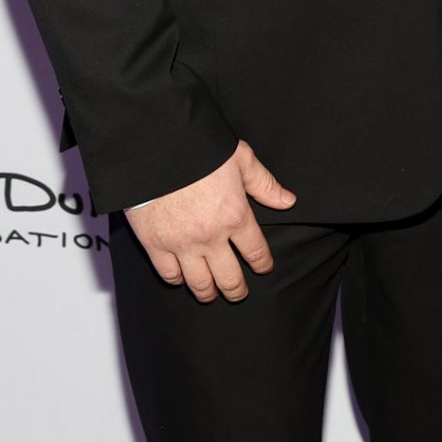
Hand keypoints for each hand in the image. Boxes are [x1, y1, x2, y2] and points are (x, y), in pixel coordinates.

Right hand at [126, 141, 295, 303]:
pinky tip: (182, 277)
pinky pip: (168, 274)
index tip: (263, 268)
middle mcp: (211, 237)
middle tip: (239, 293)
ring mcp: (181, 244)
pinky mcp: (154, 244)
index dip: (262, 264)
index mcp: (235, 216)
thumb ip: (264, 183)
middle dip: (237, 291)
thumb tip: (287, 201)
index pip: (256, 252)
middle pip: (230, 279)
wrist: (154, 147)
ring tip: (211, 294)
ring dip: (209, 293)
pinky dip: (177, 280)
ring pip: (200, 284)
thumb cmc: (198, 149)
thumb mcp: (240, 158)